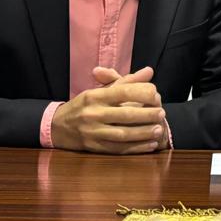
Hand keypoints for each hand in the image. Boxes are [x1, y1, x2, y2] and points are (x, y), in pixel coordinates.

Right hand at [49, 65, 167, 153]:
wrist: (58, 126)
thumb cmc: (85, 106)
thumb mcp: (101, 90)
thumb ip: (126, 81)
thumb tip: (149, 71)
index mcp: (95, 97)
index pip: (122, 92)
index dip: (142, 93)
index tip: (156, 94)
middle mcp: (93, 114)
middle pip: (125, 115)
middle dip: (147, 115)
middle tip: (162, 113)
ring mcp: (93, 132)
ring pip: (123, 134)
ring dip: (144, 133)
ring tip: (159, 129)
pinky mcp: (94, 147)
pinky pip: (118, 149)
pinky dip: (136, 148)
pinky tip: (150, 145)